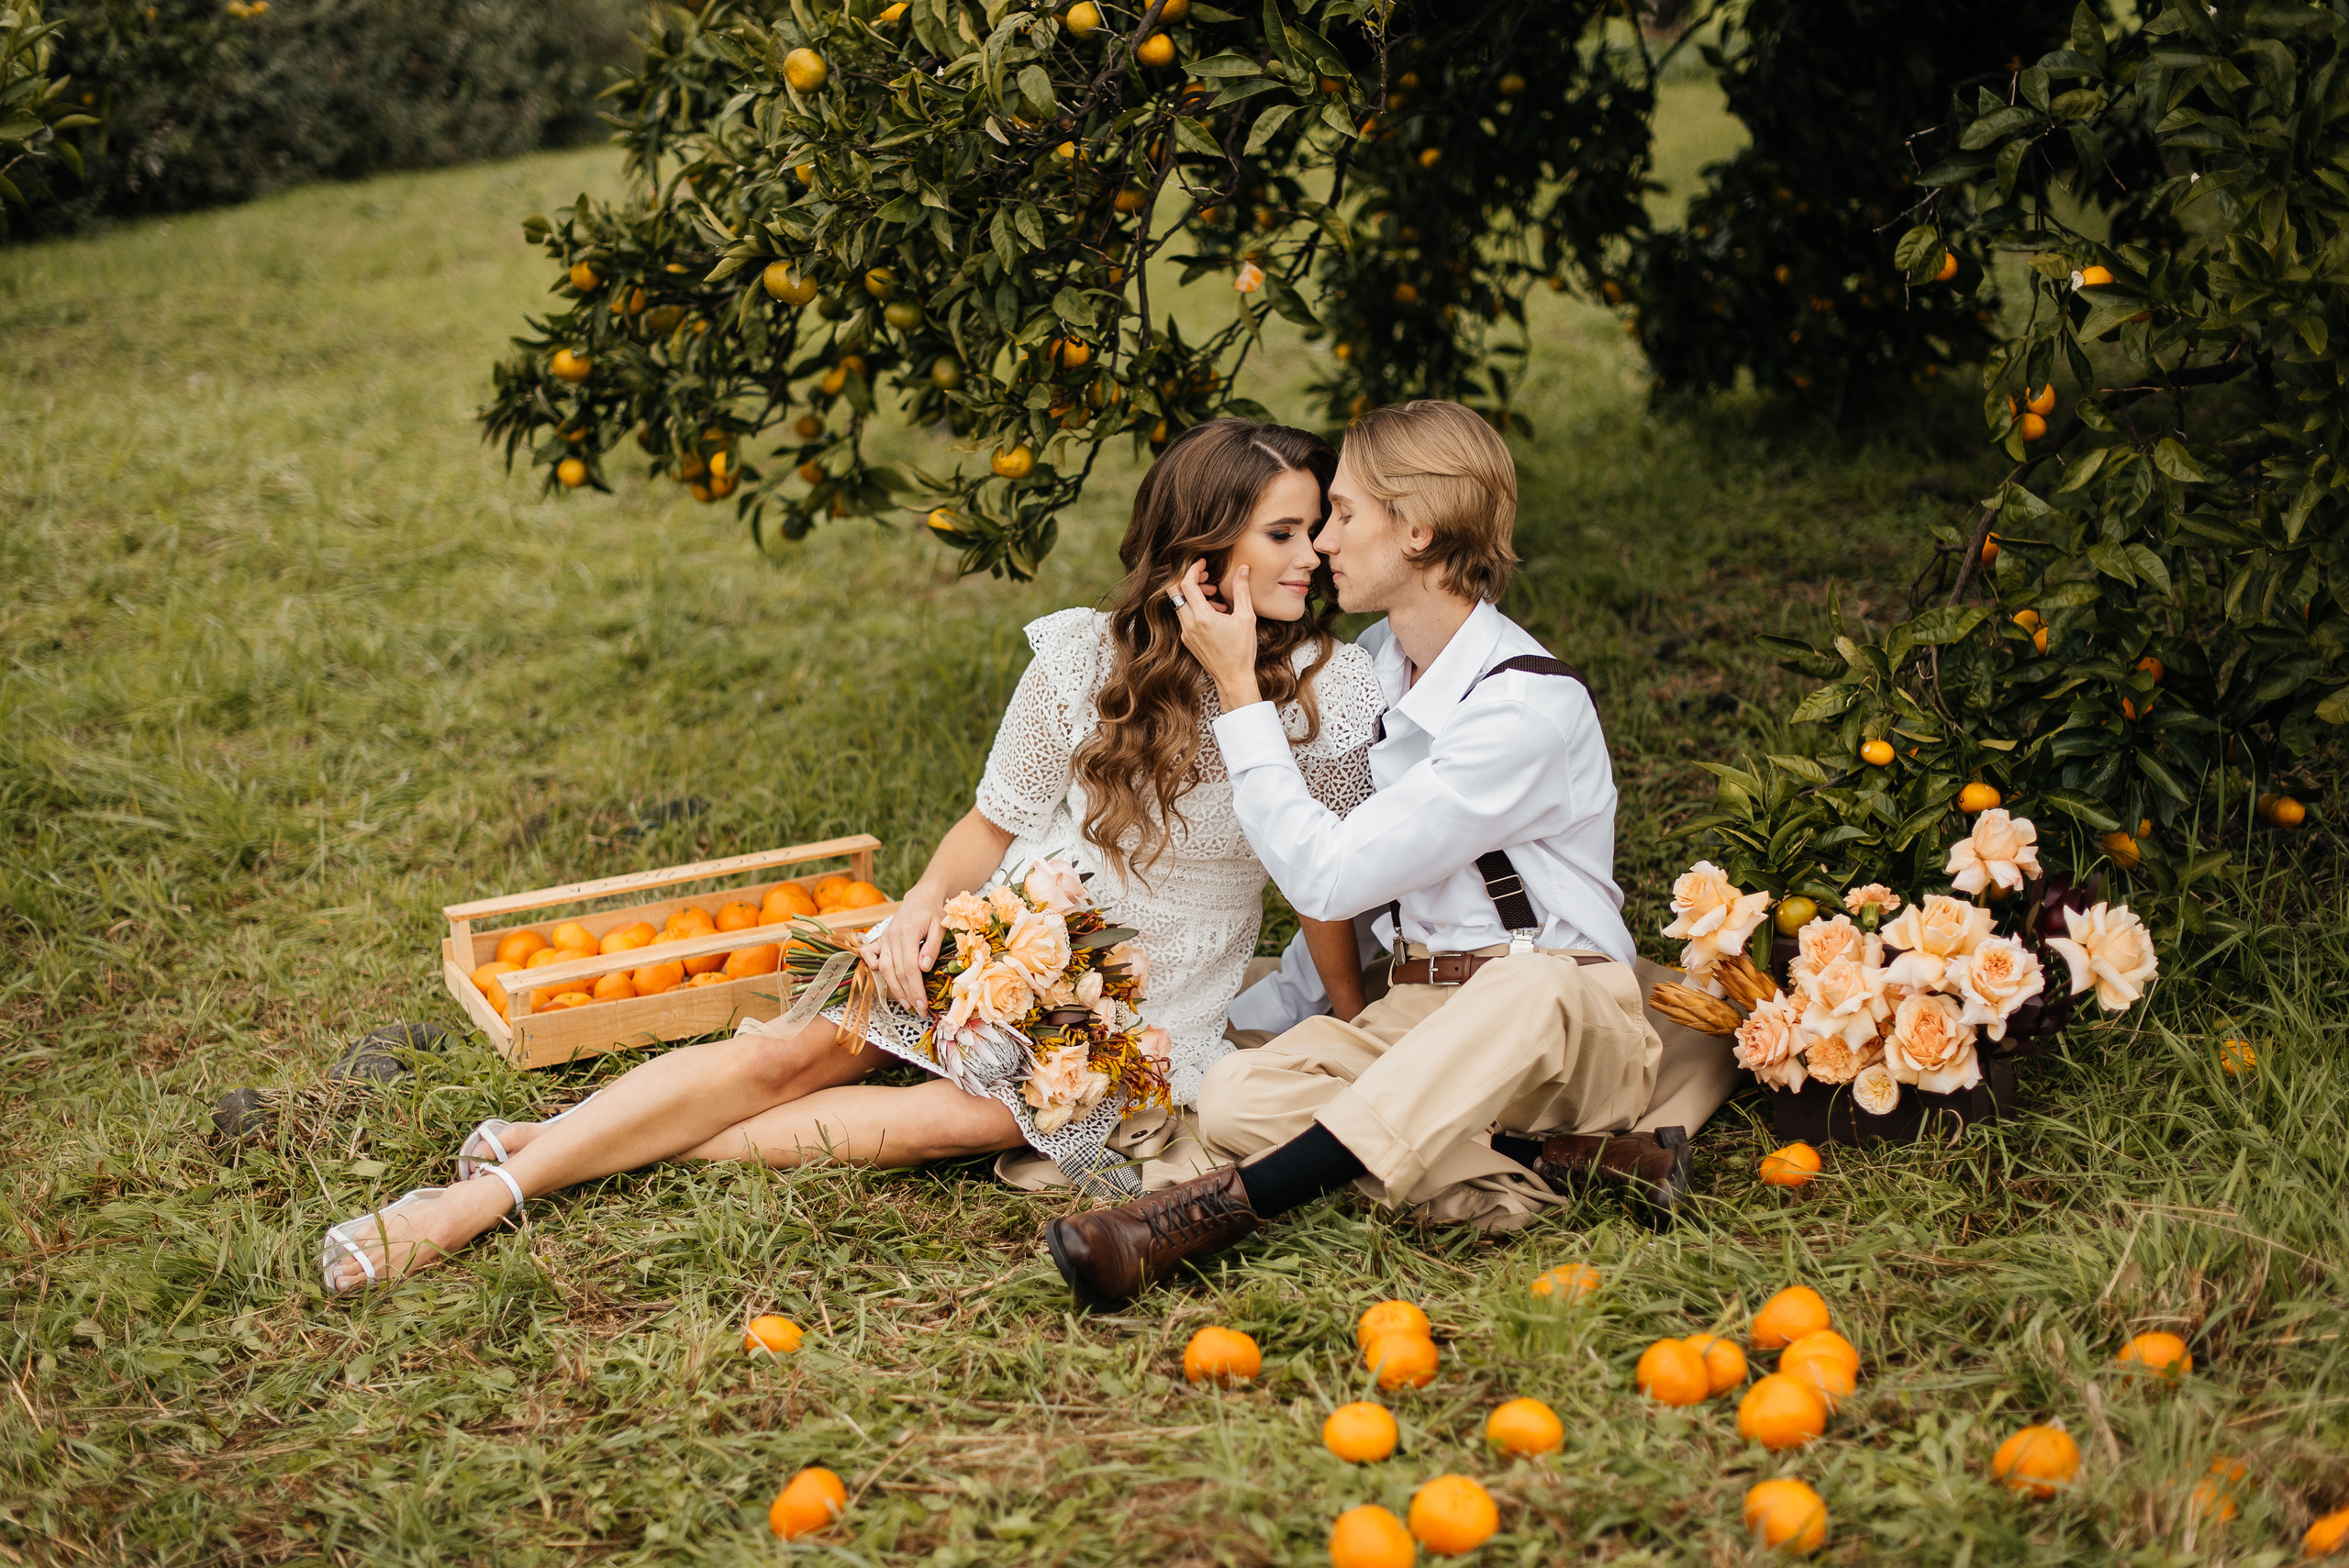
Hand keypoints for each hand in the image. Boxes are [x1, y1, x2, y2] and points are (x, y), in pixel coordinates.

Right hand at [869, 883, 945, 1012]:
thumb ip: (932, 947)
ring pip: (885, 968)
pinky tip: (886, 982)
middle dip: (907, 993)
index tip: (923, 1004)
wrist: (921, 898)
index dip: (916, 988)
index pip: (910, 967)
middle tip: (918, 1009)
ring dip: (894, 988)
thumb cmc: (933, 912)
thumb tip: (924, 968)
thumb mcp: (940, 926)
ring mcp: (884, 938)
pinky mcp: (881, 940)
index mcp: (908, 932)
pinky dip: (875, 969)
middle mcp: (892, 936)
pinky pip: (871, 956)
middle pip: (897, 971)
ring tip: (906, 1004)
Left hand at [1167, 559, 1262, 710]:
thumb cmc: (1241, 651)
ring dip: (1194, 595)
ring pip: (1179, 604)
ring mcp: (1185, 633)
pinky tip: (1214, 613)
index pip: (1186, 584)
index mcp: (1202, 617)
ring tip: (1215, 597)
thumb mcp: (1246, 617)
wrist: (1233, 678)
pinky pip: (1184, 617)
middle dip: (1189, 580)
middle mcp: (1188, 625)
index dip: (1193, 569)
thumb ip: (1242, 590)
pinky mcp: (1187, 640)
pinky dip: (1195, 608)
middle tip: (1207, 578)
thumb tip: (1243, 569)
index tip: (1203, 563)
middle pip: (1175, 592)